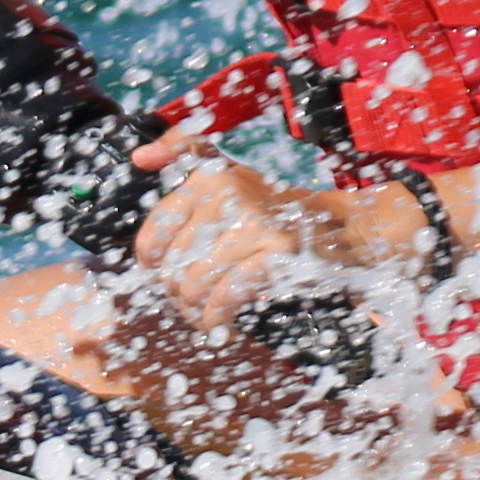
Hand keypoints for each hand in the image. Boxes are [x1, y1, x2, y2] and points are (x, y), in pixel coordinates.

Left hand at [124, 145, 394, 335]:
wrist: (339, 226)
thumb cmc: (275, 209)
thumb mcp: (231, 173)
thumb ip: (187, 153)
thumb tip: (140, 155)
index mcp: (211, 177)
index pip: (156, 230)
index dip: (152, 264)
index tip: (162, 276)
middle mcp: (229, 195)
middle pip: (173, 263)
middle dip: (176, 292)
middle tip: (188, 304)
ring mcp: (254, 225)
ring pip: (194, 283)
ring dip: (194, 309)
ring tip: (203, 315)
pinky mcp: (276, 254)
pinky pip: (226, 296)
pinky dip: (217, 318)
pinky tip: (218, 326)